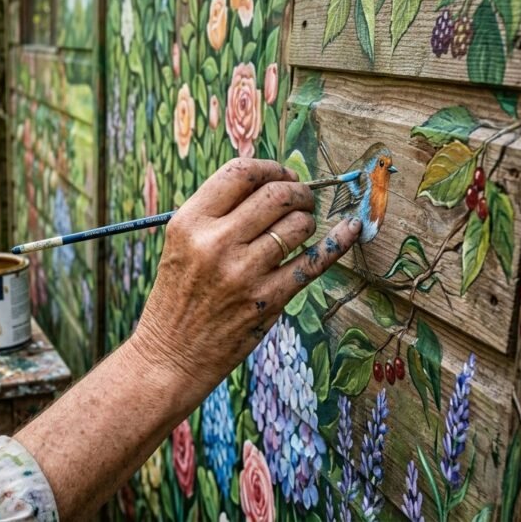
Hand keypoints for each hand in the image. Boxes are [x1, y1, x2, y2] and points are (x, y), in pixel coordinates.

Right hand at [132, 158, 360, 391]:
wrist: (170, 355)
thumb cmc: (179, 295)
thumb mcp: (181, 244)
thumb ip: (217, 212)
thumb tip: (270, 181)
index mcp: (189, 222)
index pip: (240, 173)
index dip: (271, 167)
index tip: (282, 174)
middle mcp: (215, 243)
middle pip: (276, 194)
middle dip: (299, 190)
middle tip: (302, 198)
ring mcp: (243, 273)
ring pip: (298, 225)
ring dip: (308, 220)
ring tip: (302, 227)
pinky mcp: (267, 300)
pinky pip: (314, 262)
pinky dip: (338, 242)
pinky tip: (350, 229)